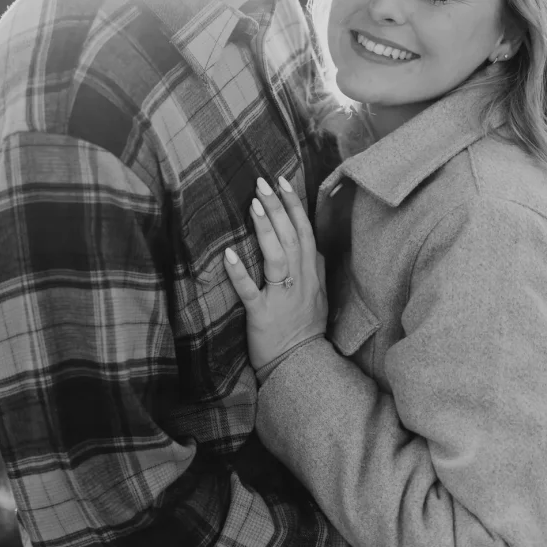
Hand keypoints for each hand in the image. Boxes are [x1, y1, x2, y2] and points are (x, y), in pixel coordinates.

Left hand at [223, 176, 327, 371]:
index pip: (305, 232)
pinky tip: (229, 254)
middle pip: (292, 237)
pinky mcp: (263, 315)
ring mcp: (283, 298)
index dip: (295, 205)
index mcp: (311, 274)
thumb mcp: (318, 296)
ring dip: (266, 230)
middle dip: (279, 207)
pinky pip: (251, 291)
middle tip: (263, 182)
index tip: (283, 181)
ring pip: (277, 257)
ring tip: (254, 205)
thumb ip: (314, 270)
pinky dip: (240, 273)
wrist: (301, 366)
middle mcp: (300, 282)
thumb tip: (313, 246)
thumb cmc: (305, 329)